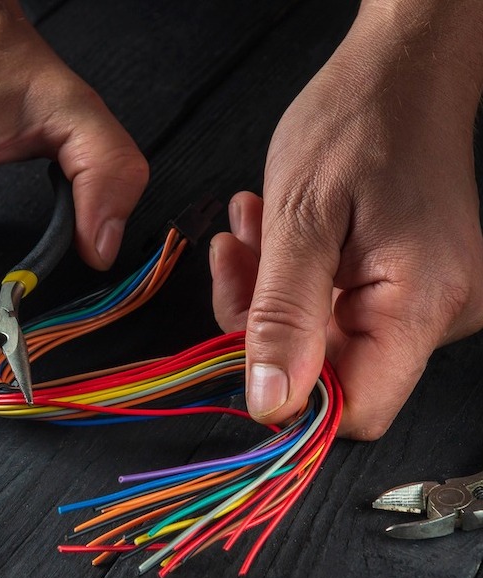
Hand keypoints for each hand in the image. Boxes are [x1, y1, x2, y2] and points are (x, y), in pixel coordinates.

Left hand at [210, 0, 482, 438]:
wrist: (400, 76)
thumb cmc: (357, 124)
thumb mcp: (300, 220)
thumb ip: (283, 317)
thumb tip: (271, 404)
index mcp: (418, 304)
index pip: (359, 410)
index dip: (293, 396)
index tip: (240, 349)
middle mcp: (433, 314)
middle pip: (329, 372)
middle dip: (263, 324)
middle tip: (234, 260)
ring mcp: (420, 301)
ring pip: (321, 338)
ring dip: (269, 292)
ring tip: (249, 233)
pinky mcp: (401, 285)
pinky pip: (332, 308)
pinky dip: (289, 278)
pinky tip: (268, 235)